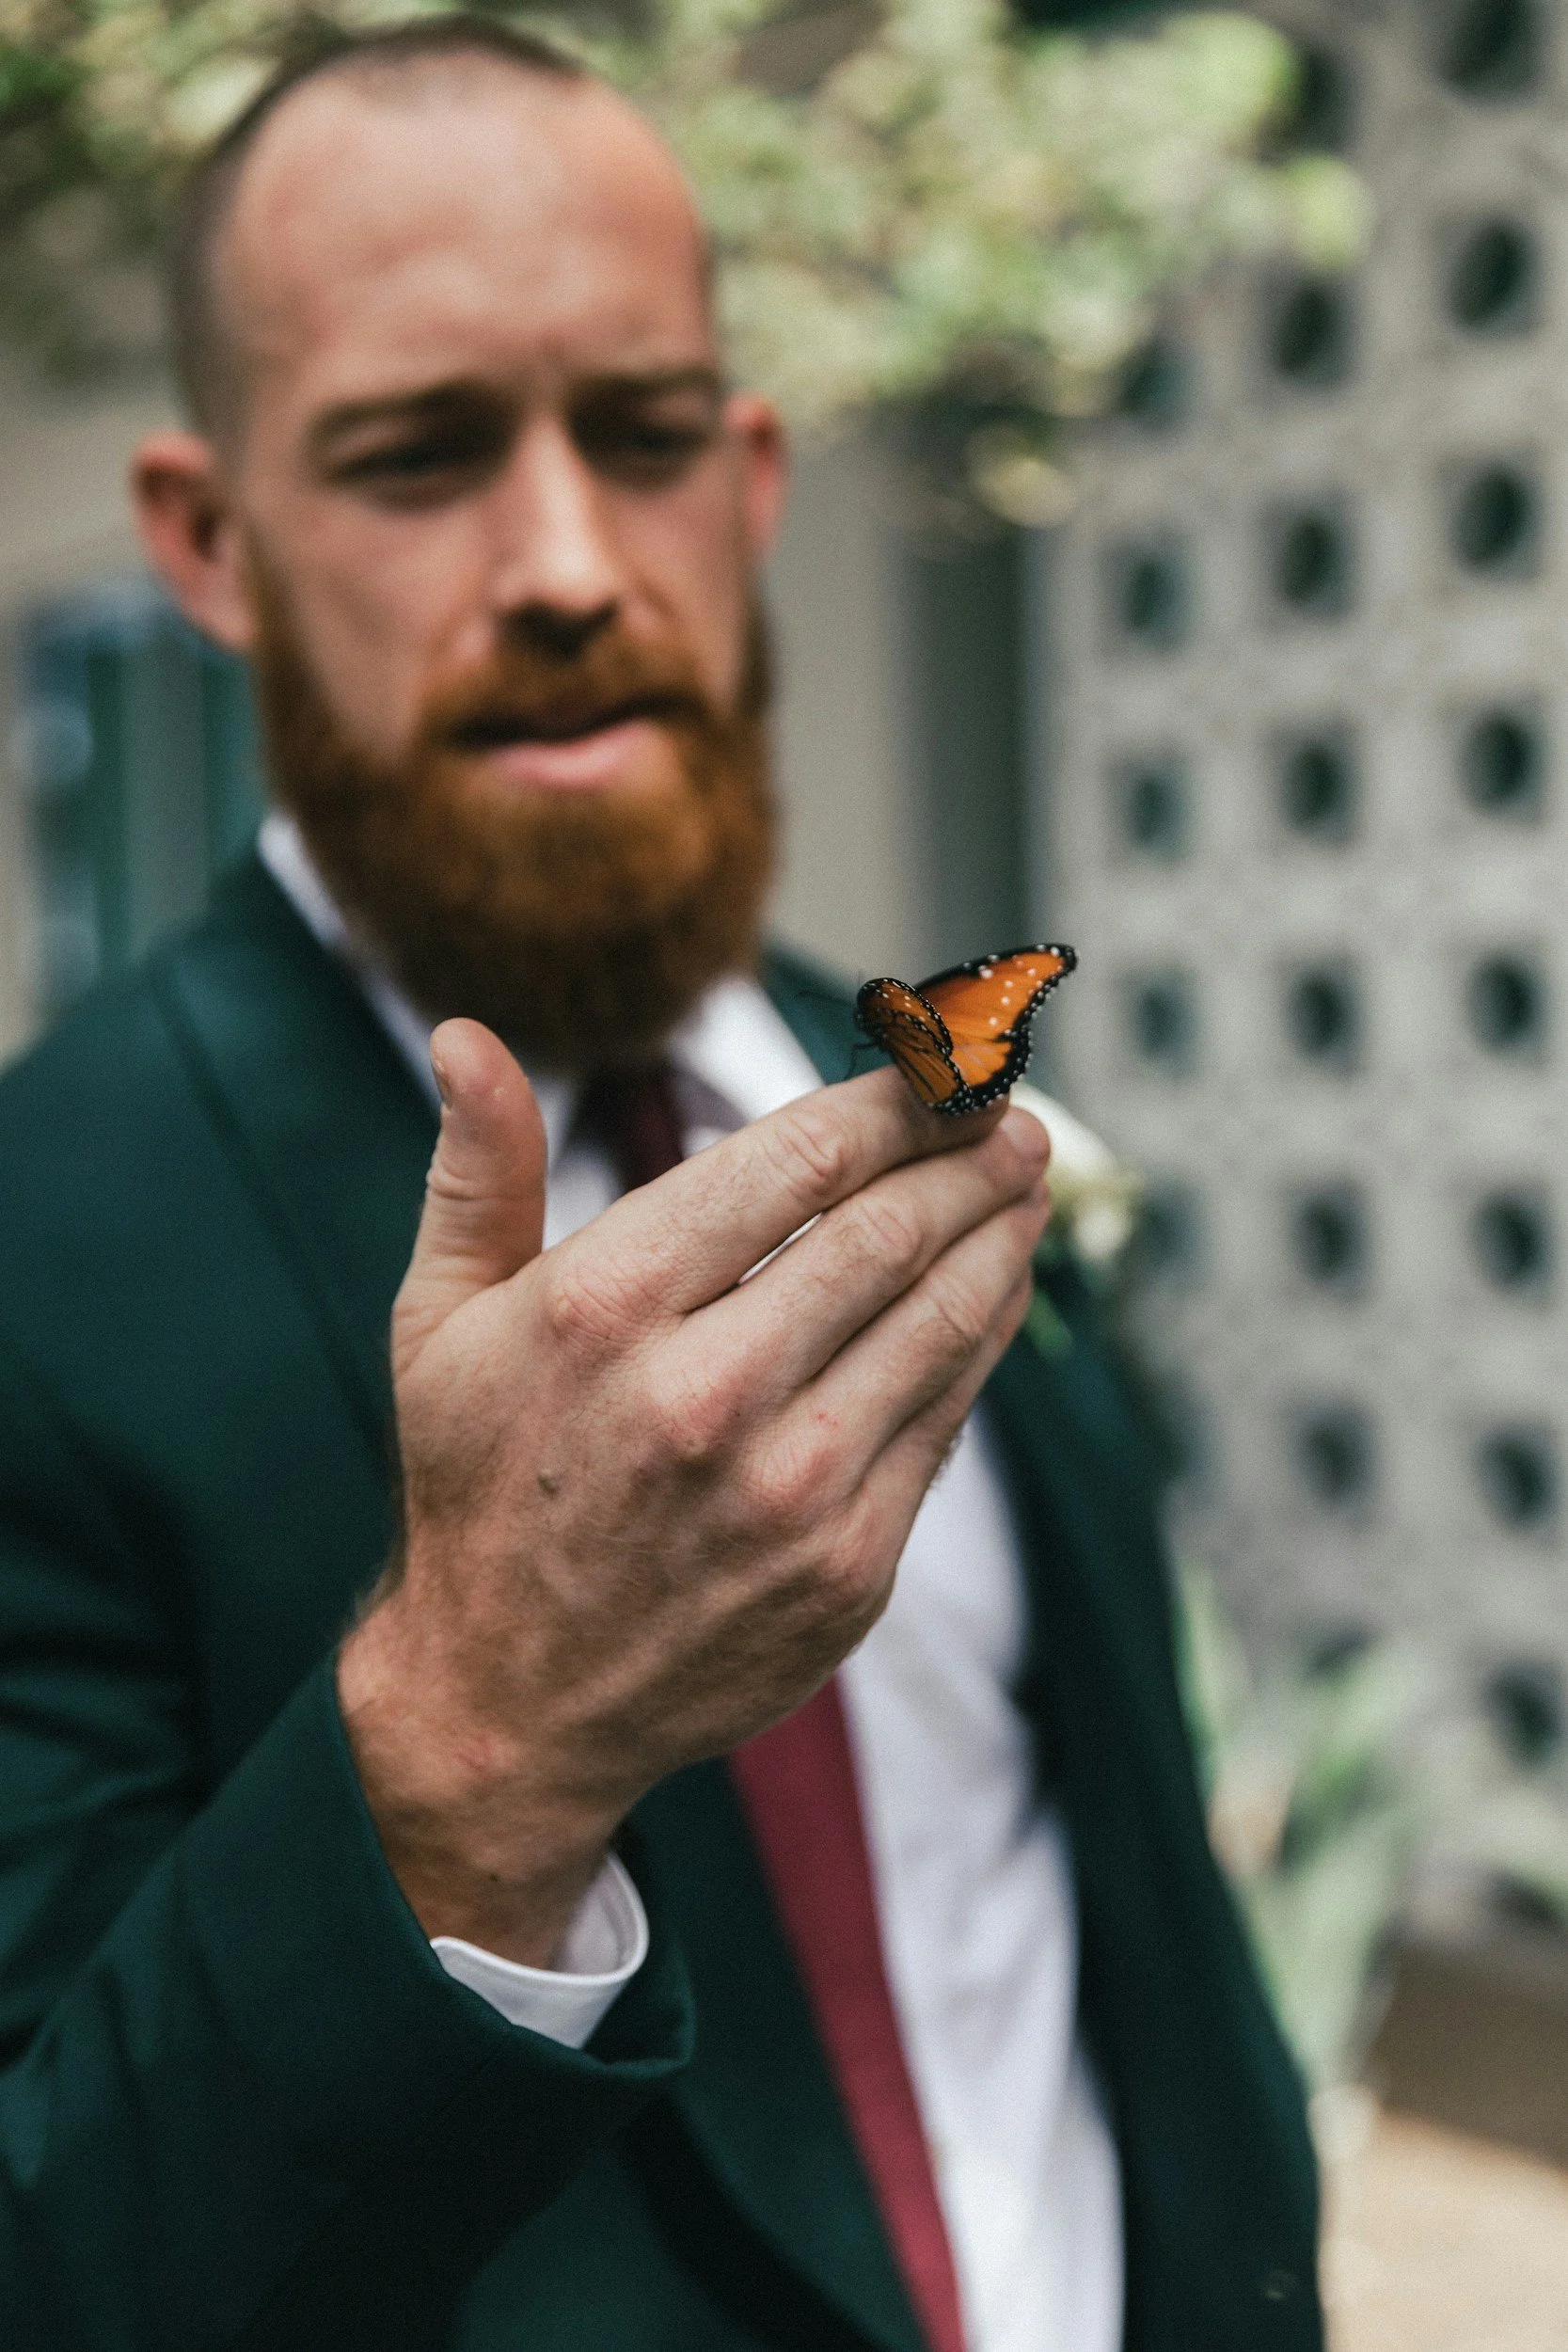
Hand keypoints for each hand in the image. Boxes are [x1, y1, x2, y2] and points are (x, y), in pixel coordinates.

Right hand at [338, 1018, 1050, 1963]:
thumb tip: (471, 1034)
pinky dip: (987, 1339)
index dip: (891, 1099)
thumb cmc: (477, 1489)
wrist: (508, 1708)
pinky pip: (945, 1419)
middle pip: (887, 1230)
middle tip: (1008, 1111)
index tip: (937, 1063)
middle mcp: (705, 1391)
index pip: (797, 1160)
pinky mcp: (847, 1566)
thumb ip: (477, 1169)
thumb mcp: (439, 1322)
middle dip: (965, 1153)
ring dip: (1001, 1233)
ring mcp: (788, 1487)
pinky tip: (997, 1290)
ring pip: (940, 1318)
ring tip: (1026, 1181)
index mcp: (606, 1306)